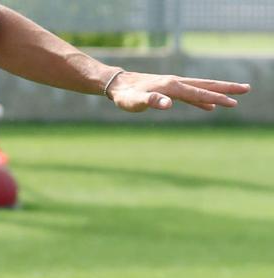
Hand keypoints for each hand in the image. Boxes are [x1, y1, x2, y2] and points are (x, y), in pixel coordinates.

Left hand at [106, 71, 249, 112]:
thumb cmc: (125, 96)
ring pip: (200, 88)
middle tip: (246, 89)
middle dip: (226, 88)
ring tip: (234, 96)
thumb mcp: (135, 102)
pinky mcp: (169, 90)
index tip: (232, 102)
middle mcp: (176, 83)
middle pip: (206, 86)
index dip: (215, 98)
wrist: (118, 84)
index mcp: (172, 87)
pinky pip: (190, 95)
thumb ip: (151, 102)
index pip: (198, 93)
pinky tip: (208, 106)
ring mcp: (174, 86)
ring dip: (217, 92)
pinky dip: (201, 99)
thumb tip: (167, 104)